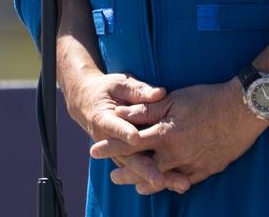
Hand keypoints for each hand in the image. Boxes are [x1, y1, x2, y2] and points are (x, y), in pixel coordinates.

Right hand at [61, 70, 188, 194]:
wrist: (87, 103)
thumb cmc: (107, 90)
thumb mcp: (119, 84)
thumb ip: (138, 90)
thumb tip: (160, 93)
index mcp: (103, 119)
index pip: (115, 127)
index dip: (125, 132)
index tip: (136, 138)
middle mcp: (109, 141)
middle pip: (129, 157)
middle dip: (146, 169)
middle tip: (160, 180)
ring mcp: (118, 152)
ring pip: (138, 168)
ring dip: (158, 177)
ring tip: (180, 184)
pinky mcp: (127, 157)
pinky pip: (143, 170)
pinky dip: (161, 176)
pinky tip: (181, 183)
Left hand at [90, 80, 267, 186]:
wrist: (243, 109)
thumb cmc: (208, 98)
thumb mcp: (174, 99)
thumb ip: (147, 109)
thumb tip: (121, 115)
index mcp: (165, 135)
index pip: (130, 144)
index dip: (111, 148)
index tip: (94, 152)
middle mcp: (176, 154)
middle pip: (144, 168)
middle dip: (126, 174)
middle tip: (113, 178)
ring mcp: (192, 165)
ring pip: (164, 179)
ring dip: (147, 183)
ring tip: (136, 186)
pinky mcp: (207, 170)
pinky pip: (185, 181)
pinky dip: (172, 184)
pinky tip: (167, 184)